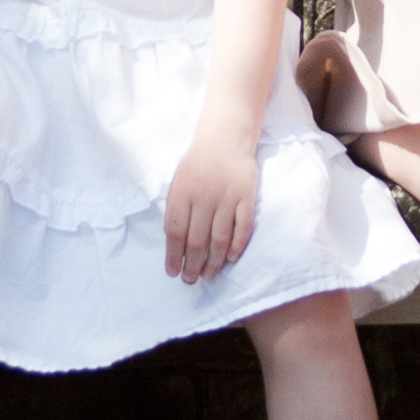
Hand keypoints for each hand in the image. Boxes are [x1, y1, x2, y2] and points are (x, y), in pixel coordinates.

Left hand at [161, 127, 258, 283]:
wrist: (225, 139)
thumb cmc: (197, 165)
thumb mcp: (178, 182)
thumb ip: (176, 211)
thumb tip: (175, 247)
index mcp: (182, 193)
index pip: (175, 232)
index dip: (173, 256)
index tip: (173, 272)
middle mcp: (204, 196)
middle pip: (197, 241)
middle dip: (193, 265)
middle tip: (191, 280)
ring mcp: (227, 197)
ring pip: (220, 239)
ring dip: (213, 263)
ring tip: (209, 276)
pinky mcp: (247, 197)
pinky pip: (243, 227)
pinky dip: (236, 246)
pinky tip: (229, 259)